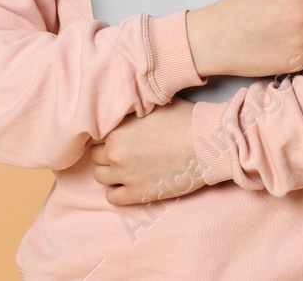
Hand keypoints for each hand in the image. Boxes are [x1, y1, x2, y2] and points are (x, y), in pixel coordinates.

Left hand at [90, 97, 205, 206]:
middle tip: (124, 151)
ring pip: (100, 176)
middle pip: (95, 155)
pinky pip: (112, 198)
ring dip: (110, 172)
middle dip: (107, 153)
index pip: (96, 134)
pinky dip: (117, 192)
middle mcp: (116, 151)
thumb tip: (126, 108)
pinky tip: (130, 184)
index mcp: (118, 128)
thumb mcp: (154, 105)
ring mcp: (125, 174)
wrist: (207, 144)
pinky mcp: (138, 193)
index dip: (108, 135)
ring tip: (127, 168)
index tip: (119, 137)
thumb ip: (133, 110)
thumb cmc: (185, 120)